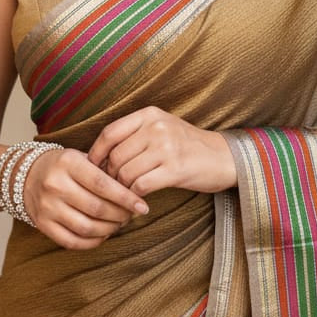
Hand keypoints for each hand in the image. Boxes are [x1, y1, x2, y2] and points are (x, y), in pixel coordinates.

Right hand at [22, 147, 148, 249]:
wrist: (27, 175)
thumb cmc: (64, 166)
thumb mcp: (82, 157)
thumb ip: (105, 170)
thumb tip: (135, 190)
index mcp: (68, 163)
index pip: (103, 184)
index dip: (126, 198)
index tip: (142, 206)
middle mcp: (55, 185)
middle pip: (97, 208)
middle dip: (121, 215)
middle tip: (132, 215)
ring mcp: (47, 207)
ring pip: (87, 228)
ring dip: (109, 229)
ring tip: (118, 224)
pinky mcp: (42, 224)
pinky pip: (72, 241)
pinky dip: (93, 242)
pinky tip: (102, 234)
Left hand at [87, 107, 236, 196]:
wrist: (224, 158)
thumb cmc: (187, 146)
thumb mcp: (162, 128)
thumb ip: (134, 135)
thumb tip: (98, 157)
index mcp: (150, 115)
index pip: (109, 133)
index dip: (96, 153)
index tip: (93, 168)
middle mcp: (157, 128)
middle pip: (116, 156)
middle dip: (109, 176)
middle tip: (111, 188)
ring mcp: (167, 148)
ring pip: (126, 173)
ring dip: (122, 189)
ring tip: (125, 195)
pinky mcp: (175, 170)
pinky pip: (141, 186)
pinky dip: (135, 196)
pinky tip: (139, 200)